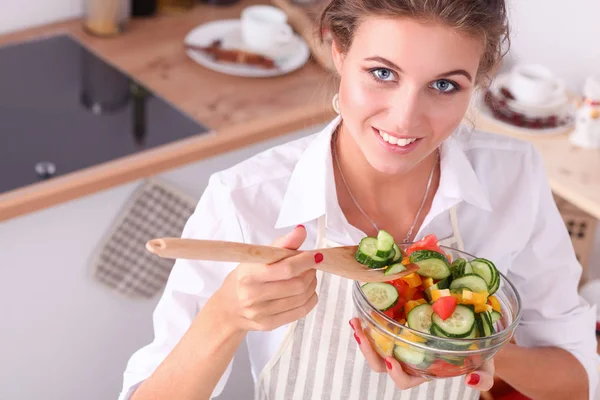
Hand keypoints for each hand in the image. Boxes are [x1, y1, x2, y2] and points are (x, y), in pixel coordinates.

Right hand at [218, 225, 320, 331]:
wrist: (229, 307)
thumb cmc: (245, 278)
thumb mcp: (257, 257)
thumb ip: (282, 244)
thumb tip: (301, 230)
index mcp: (249, 275)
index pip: (286, 269)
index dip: (305, 261)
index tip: (314, 255)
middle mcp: (253, 296)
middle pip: (297, 285)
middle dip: (310, 273)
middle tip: (310, 266)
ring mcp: (261, 313)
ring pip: (302, 298)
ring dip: (312, 284)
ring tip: (308, 276)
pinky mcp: (269, 324)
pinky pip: (301, 311)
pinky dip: (310, 299)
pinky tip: (307, 291)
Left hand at [349, 318, 494, 390]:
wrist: (474, 328)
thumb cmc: (476, 351)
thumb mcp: (484, 363)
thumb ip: (482, 375)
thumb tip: (472, 381)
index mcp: (423, 371)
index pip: (404, 380)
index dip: (396, 373)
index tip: (392, 359)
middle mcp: (408, 359)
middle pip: (381, 364)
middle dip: (368, 351)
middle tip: (361, 332)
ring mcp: (400, 342)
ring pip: (374, 346)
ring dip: (362, 335)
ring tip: (355, 321)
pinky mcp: (397, 324)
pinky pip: (378, 327)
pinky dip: (369, 319)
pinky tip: (363, 306)